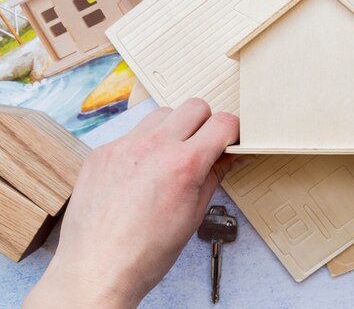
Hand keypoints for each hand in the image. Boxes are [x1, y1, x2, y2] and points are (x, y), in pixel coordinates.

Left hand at [24, 99, 240, 307]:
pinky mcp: (102, 152)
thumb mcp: (194, 214)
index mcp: (183, 165)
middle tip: (202, 147)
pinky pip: (132, 133)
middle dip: (206, 124)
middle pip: (195, 106)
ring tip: (169, 158)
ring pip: (163, 114)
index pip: (223, 123)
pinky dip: (144, 144)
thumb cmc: (146, 252)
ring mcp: (123, 146)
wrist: (97, 269)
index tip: (230, 140)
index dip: (233, 132)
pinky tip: (140, 172)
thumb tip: (229, 157)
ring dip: (174, 129)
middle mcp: (153, 147)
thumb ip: (215, 176)